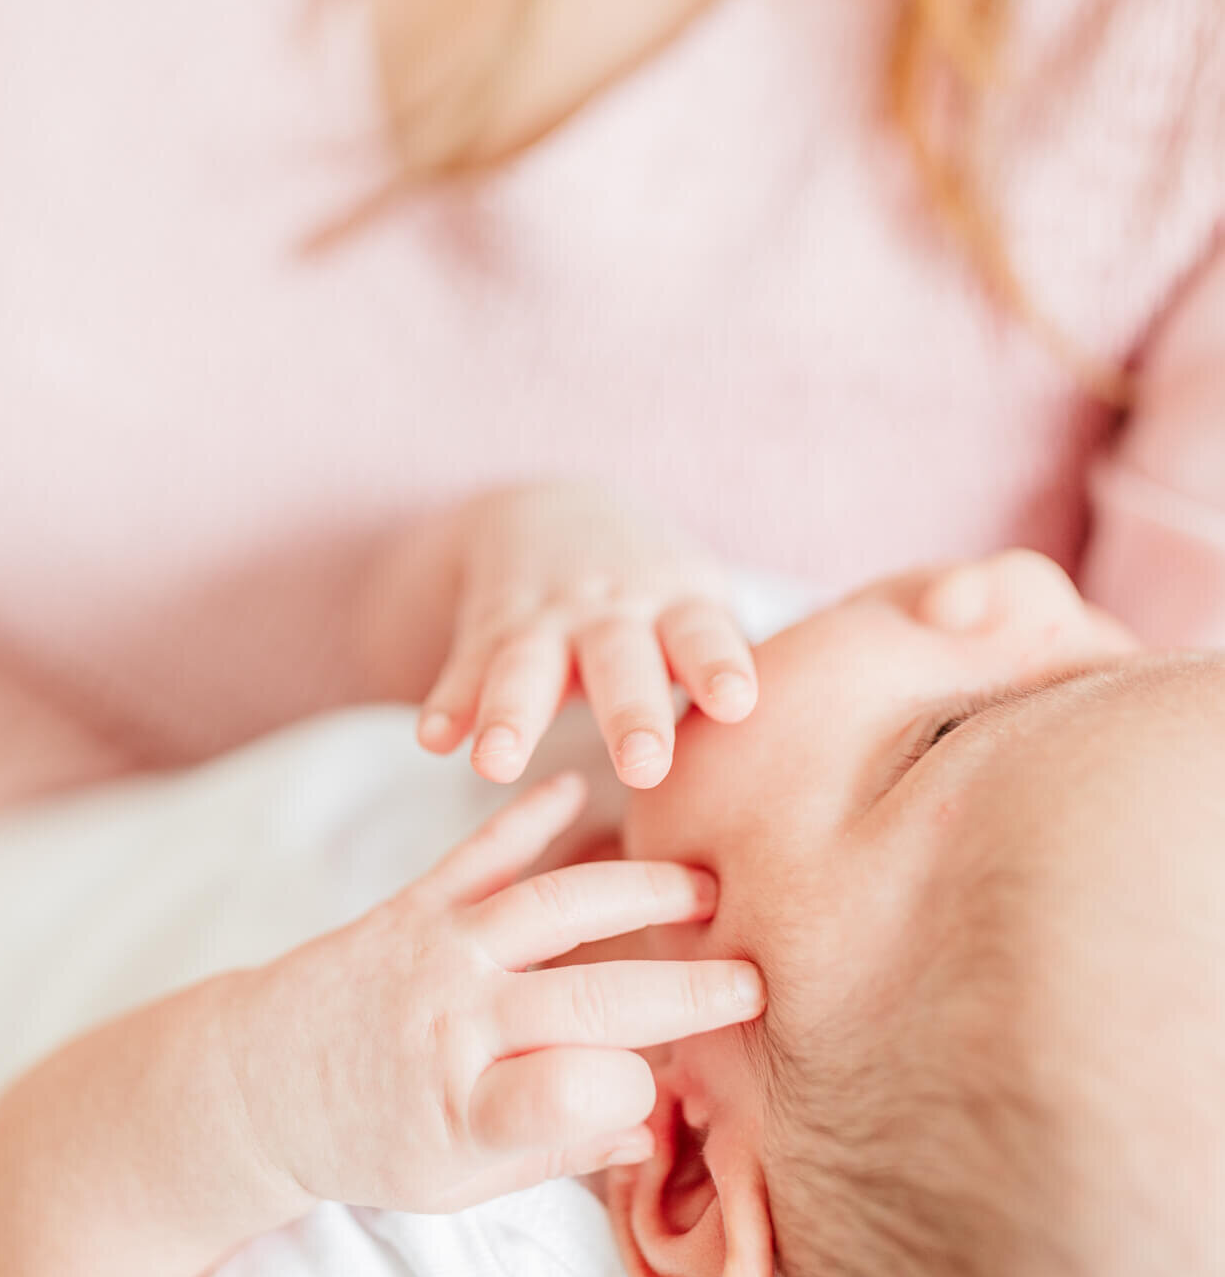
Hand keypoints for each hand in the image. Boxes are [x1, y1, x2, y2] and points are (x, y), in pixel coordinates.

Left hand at [229, 774, 764, 1213]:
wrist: (255, 1083)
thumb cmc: (370, 1142)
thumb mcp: (454, 1185)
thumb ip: (553, 1148)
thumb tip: (653, 1127)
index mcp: (463, 1112)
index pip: (572, 1094)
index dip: (637, 1087)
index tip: (670, 1085)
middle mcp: (452, 1026)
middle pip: (587, 999)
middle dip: (682, 989)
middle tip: (754, 980)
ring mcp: (435, 954)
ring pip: (552, 908)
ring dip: (636, 891)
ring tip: (704, 888)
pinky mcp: (415, 905)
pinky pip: (479, 853)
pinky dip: (529, 816)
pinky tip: (581, 789)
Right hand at [417, 484, 757, 787]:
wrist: (554, 511)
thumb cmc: (658, 596)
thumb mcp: (703, 609)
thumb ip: (741, 673)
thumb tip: (841, 764)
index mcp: (679, 608)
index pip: (704, 635)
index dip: (719, 665)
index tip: (737, 703)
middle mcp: (612, 612)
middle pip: (621, 660)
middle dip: (631, 710)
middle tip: (645, 765)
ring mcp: (545, 619)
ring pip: (526, 666)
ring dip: (512, 713)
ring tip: (497, 765)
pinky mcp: (488, 629)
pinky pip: (464, 670)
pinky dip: (449, 704)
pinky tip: (435, 740)